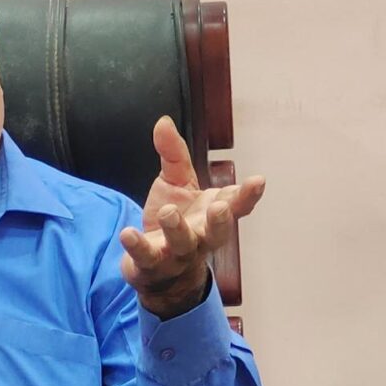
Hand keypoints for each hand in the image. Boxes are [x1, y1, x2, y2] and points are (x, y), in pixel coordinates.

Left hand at [119, 116, 265, 318]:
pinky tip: (128, 233)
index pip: (236, 205)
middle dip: (221, 221)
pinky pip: (146, 257)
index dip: (248, 195)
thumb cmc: (174, 220)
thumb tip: (163, 121)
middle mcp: (201, 237)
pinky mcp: (152, 265)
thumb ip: (172, 155)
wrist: (154, 265)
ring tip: (169, 212)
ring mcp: (177, 254)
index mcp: (212, 214)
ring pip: (182, 245)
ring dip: (177, 229)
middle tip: (220, 206)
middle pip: (217, 233)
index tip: (258, 181)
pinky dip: (137, 246)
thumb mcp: (174, 183)